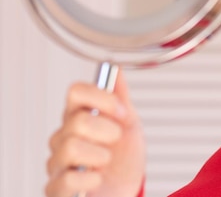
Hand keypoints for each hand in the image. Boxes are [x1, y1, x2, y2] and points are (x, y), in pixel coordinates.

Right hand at [45, 70, 144, 196]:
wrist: (128, 189)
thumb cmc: (125, 158)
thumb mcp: (130, 124)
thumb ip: (120, 98)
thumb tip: (117, 69)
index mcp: (79, 116)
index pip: (76, 91)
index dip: (102, 98)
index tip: (121, 112)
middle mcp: (64, 136)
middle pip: (77, 120)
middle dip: (108, 132)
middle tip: (114, 142)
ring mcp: (58, 162)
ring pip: (71, 148)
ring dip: (100, 157)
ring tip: (105, 162)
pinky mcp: (57, 188)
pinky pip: (67, 180)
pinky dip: (91, 180)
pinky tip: (97, 180)